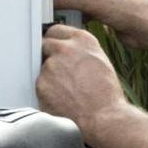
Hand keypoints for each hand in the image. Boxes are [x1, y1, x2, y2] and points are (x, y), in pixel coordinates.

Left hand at [37, 25, 126, 141]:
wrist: (103, 117)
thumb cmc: (107, 95)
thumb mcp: (101, 63)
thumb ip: (83, 52)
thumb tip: (72, 52)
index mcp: (84, 40)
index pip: (57, 30)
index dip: (56, 40)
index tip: (56, 47)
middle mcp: (65, 49)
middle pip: (45, 44)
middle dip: (49, 55)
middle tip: (61, 70)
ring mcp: (51, 65)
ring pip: (42, 66)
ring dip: (50, 75)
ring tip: (68, 89)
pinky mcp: (41, 83)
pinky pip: (40, 84)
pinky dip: (47, 90)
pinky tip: (62, 97)